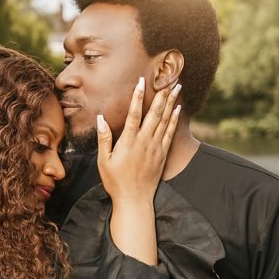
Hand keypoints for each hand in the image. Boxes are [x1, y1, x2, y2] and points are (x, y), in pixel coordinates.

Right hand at [96, 77, 181, 204]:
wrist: (134, 200)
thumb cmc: (115, 181)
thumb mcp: (103, 161)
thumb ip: (104, 138)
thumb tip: (101, 118)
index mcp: (128, 142)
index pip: (134, 114)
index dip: (138, 96)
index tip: (141, 81)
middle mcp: (144, 142)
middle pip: (154, 113)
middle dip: (161, 94)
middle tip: (167, 78)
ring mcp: (156, 148)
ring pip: (165, 120)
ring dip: (170, 102)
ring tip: (176, 86)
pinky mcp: (162, 154)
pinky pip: (170, 132)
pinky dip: (174, 119)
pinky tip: (177, 108)